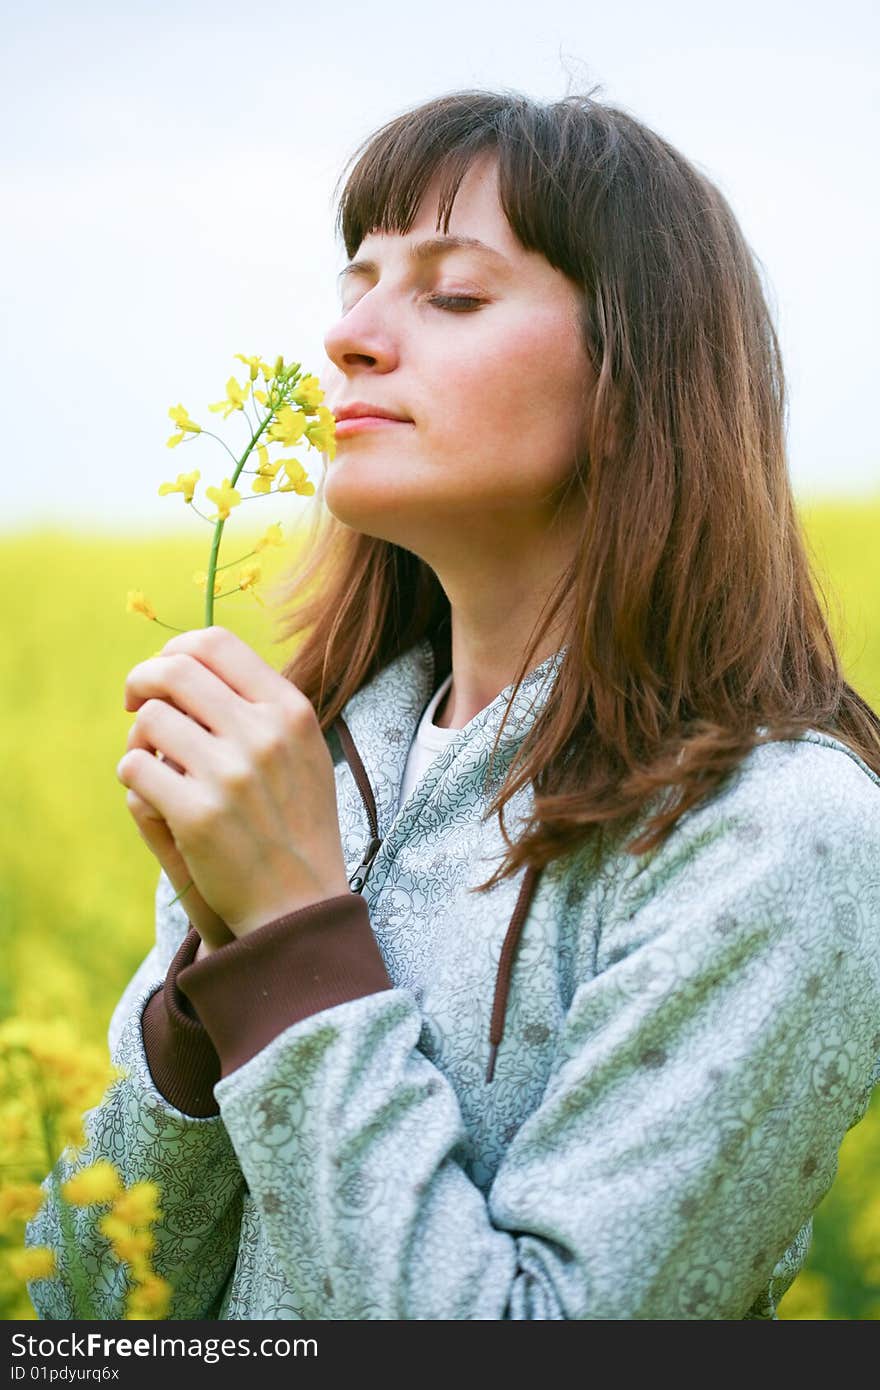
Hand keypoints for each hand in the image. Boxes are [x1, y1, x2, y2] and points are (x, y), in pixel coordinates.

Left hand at [117, 625, 350, 940]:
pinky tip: (152, 793)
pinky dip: (133, 774)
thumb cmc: (296, 823)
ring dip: (138, 736)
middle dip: (142, 681)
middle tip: (135, 704)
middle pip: (174, 671)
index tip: (163, 676)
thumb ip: (261, 705)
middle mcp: (263, 734)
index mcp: (289, 710)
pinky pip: (135, 767)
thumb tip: (196, 660)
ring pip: (150, 719)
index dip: (175, 651)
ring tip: (150, 759)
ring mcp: (230, 774)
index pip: (216, 643)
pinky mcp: (198, 815)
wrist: (300, 904)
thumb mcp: (302, 750)